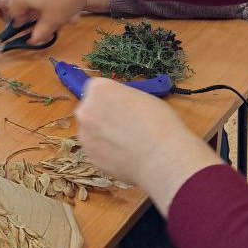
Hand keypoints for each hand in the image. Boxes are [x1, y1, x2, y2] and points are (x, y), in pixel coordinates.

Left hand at [75, 78, 222, 213]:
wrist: (162, 159)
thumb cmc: (160, 123)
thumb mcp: (143, 98)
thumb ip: (123, 100)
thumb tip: (120, 107)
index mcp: (99, 89)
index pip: (96, 88)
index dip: (110, 97)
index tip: (120, 105)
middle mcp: (86, 110)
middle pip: (90, 109)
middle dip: (102, 115)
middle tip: (124, 124)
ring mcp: (85, 136)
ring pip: (91, 132)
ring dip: (103, 135)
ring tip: (127, 143)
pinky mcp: (90, 157)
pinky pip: (96, 150)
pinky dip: (107, 152)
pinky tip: (125, 155)